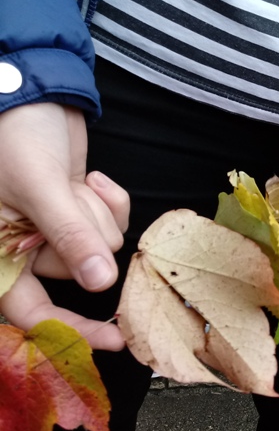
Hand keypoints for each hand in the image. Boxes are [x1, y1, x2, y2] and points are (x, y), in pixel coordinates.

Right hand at [0, 103, 128, 349]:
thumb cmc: (11, 132)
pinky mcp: (75, 213)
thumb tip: (101, 283)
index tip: (115, 338)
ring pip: (99, 247)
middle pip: (77, 271)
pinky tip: (88, 177)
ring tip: (71, 181)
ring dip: (95, 211)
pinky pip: (109, 224)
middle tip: (67, 195)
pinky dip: (107, 201)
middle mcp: (19, 247)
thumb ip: (70, 234)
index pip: (31, 311)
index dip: (72, 329)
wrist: (26, 92)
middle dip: (84, 232)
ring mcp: (50, 230)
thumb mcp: (38, 184)